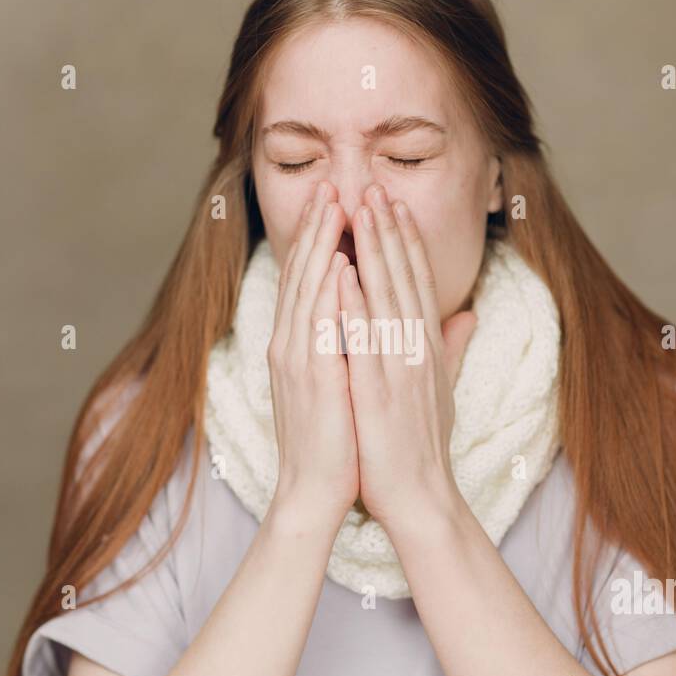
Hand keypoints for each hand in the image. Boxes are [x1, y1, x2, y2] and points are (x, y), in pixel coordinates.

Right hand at [268, 181, 357, 525]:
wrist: (316, 491)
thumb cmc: (338, 440)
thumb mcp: (350, 384)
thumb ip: (362, 348)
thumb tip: (382, 322)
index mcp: (303, 345)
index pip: (313, 281)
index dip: (324, 239)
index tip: (341, 203)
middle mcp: (292, 345)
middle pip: (304, 273)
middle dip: (319, 227)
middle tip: (334, 184)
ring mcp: (297, 360)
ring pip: (307, 289)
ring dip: (320, 245)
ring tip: (334, 204)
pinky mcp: (309, 380)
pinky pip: (316, 327)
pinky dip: (325, 293)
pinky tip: (336, 263)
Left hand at [337, 183, 476, 537]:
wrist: (420, 496)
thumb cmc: (425, 445)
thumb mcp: (444, 389)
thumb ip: (452, 347)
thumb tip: (468, 315)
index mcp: (428, 347)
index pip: (417, 282)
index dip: (406, 241)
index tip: (394, 204)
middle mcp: (417, 351)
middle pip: (403, 279)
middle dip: (389, 231)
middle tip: (374, 187)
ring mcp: (399, 369)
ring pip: (386, 298)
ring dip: (374, 252)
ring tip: (360, 211)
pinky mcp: (379, 392)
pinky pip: (365, 340)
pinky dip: (355, 304)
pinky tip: (343, 273)